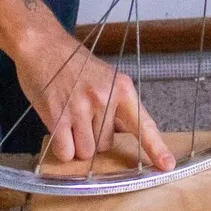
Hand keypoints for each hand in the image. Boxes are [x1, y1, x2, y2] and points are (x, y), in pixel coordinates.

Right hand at [15, 21, 174, 170]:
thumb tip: (126, 134)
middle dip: (94, 137)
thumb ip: (117, 105)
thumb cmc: (74, 64)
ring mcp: (81, 108)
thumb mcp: (105, 78)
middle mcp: (105, 98)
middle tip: (81, 113)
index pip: (143, 123)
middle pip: (106, 145)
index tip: (167, 165)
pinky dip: (62, 147)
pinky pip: (66, 152)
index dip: (156, 147)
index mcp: (122, 88)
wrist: (43, 45)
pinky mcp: (58, 117)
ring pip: (86, 153)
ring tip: (69, 118)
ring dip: (77, 144)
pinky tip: (59, 127)